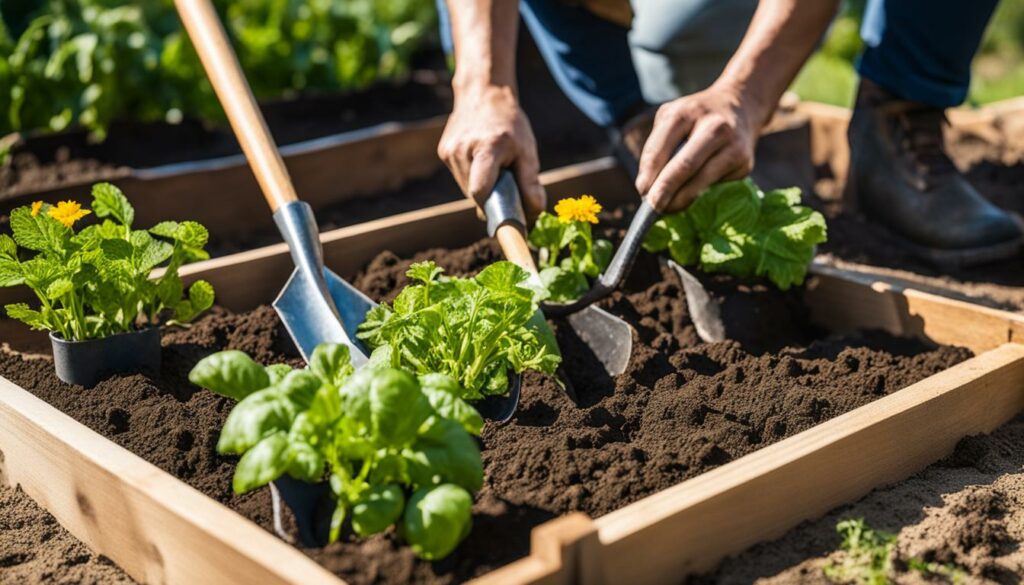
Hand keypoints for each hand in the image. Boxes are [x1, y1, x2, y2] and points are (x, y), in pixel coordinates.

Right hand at [438, 85, 545, 216]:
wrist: (483, 93)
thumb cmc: (509, 124)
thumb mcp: (527, 149)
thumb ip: (530, 182)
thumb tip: (534, 214)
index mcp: (486, 147)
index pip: (480, 190)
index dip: (492, 207)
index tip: (506, 214)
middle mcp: (463, 149)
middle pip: (475, 194)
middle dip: (492, 198)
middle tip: (506, 184)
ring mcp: (449, 151)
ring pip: (467, 189)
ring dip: (483, 188)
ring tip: (494, 168)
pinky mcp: (444, 152)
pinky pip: (461, 178)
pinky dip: (474, 177)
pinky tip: (481, 161)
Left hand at [635, 82, 760, 212]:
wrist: (742, 106)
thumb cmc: (696, 118)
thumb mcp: (674, 118)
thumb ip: (659, 146)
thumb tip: (647, 187)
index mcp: (686, 112)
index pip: (661, 147)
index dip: (648, 173)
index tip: (641, 191)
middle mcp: (714, 126)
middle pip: (684, 165)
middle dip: (665, 190)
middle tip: (651, 208)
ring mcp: (733, 145)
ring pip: (702, 180)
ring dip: (681, 199)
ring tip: (666, 209)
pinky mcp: (745, 163)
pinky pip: (715, 184)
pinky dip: (699, 193)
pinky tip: (689, 196)